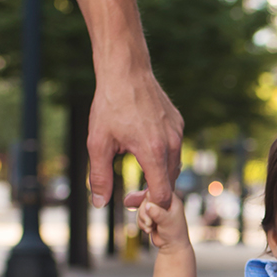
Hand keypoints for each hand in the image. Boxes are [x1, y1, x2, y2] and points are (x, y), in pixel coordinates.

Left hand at [87, 66, 182, 211]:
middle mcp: (171, 143)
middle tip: (131, 194)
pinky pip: (175, 149)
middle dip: (153, 193)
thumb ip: (100, 176)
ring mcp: (177, 132)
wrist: (125, 71)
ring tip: (139, 173)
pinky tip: (145, 151)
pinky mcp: (178, 123)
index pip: (162, 194)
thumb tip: (99, 203)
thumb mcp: (98, 143)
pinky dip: (163, 158)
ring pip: (174, 167)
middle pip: (170, 183)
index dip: (148, 205)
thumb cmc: (110, 104)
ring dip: (159, 176)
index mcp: (153, 151)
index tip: (131, 201)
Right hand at [135, 192, 189, 250]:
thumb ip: (157, 212)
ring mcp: (156, 210)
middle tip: (149, 222)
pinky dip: (142, 224)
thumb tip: (147, 205)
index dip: (151, 198)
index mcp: (172, 199)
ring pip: (141, 208)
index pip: (157, 190)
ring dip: (143, 219)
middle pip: (146, 199)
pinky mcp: (150, 217)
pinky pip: (140, 216)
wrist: (172, 247)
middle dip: (144, 212)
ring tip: (150, 228)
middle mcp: (163, 202)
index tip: (150, 208)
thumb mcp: (167, 222)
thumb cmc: (174, 233)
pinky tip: (149, 230)